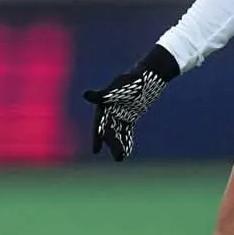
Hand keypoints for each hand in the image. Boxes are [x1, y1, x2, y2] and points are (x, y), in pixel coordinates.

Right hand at [82, 45, 179, 160]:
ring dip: (119, 144)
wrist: (148, 76)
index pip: (100, 124)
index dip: (97, 137)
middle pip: (110, 130)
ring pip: (118, 132)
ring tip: (120, 158)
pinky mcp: (130, 115)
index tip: (96, 150)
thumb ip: (102, 95)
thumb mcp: (118, 88)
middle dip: (112, 144)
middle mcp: (111, 110)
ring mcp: (121, 113)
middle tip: (118, 157)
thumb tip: (85, 95)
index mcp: (105, 104)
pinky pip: (126, 130)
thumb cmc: (132, 80)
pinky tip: (127, 151)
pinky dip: (126, 140)